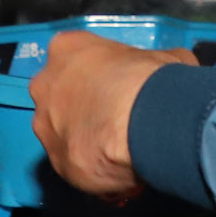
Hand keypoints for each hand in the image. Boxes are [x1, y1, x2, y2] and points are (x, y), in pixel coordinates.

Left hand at [30, 30, 192, 200]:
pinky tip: (117, 167)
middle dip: (83, 106)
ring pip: (63, 132)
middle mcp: (44, 85)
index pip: (75, 58)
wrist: (141, 125)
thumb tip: (170, 70)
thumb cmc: (150, 81)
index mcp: (66, 49)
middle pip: (60, 95)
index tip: (119, 85)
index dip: (100, 73)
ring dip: (85, 138)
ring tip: (117, 146)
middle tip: (115, 116)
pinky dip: (93, 166)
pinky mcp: (57, 162)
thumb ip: (155, 63)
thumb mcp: (167, 58)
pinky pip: (76, 163)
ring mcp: (46, 126)